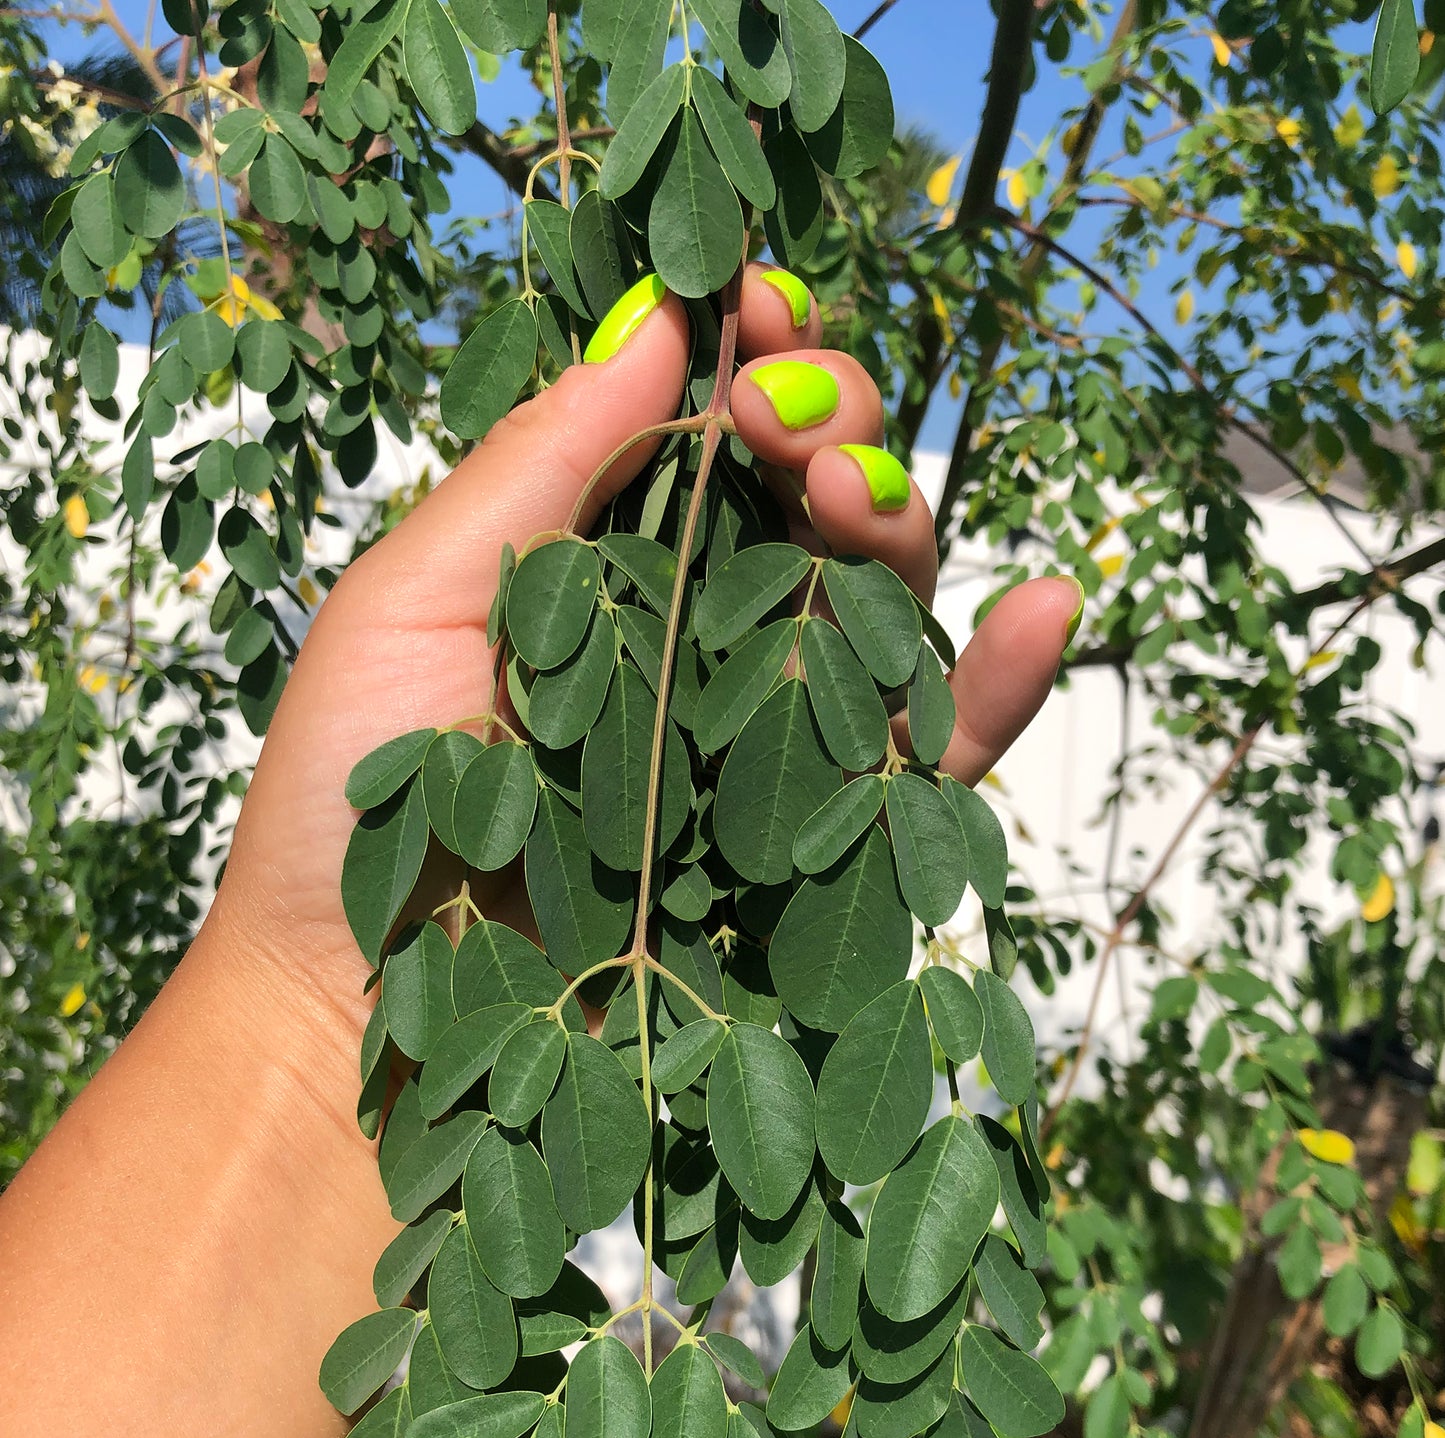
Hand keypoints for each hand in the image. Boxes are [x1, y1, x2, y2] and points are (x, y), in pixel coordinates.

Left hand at [217, 265, 1075, 1039]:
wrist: (361, 1021)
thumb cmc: (350, 808)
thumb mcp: (412, 606)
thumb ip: (538, 468)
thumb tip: (661, 320)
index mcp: (600, 565)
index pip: (709, 431)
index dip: (749, 351)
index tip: (755, 305)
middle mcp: (696, 637)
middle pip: (812, 494)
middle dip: (827, 415)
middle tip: (787, 420)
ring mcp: (767, 738)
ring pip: (880, 597)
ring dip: (898, 513)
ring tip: (853, 494)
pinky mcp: (824, 845)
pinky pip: (941, 754)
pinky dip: (1004, 679)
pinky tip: (1041, 604)